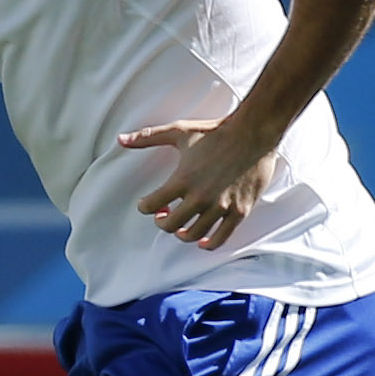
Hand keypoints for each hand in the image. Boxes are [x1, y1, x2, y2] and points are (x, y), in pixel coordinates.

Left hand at [121, 114, 276, 249]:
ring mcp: (221, 206)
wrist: (254, 132)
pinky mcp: (240, 211)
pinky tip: (203, 241)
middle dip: (162, 222)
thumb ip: (147, 137)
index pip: (150, 206)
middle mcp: (200, 197)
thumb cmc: (216, 131)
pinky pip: (222, 238)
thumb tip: (120, 139)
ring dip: (182, 234)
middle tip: (164, 214)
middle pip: (170, 226)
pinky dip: (210, 244)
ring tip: (182, 226)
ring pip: (193, 235)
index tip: (149, 204)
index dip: (145, 206)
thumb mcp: (178, 131)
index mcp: (182, 180)